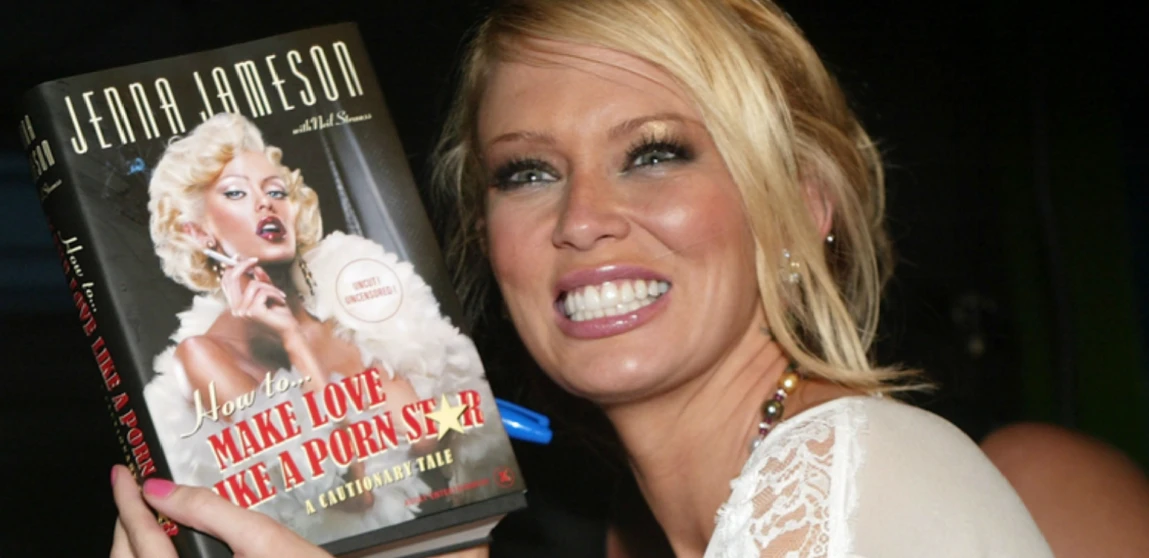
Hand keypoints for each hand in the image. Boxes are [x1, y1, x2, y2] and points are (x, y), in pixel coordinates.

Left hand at [110, 464, 330, 557]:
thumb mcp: (263, 537)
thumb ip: (208, 510)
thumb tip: (162, 488)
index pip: (142, 537)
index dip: (127, 501)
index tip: (123, 475)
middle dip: (127, 523)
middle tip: (130, 491)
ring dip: (139, 545)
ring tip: (147, 514)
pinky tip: (171, 545)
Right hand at [220, 256, 298, 335]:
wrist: (289, 330)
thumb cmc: (280, 314)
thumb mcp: (270, 294)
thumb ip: (261, 281)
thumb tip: (255, 267)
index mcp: (237, 305)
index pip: (226, 283)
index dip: (232, 268)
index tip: (241, 258)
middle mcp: (236, 309)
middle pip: (231, 279)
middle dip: (243, 266)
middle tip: (255, 260)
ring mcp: (242, 312)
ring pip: (254, 285)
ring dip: (271, 287)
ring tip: (280, 296)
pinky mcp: (252, 312)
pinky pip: (263, 292)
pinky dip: (275, 293)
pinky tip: (282, 302)